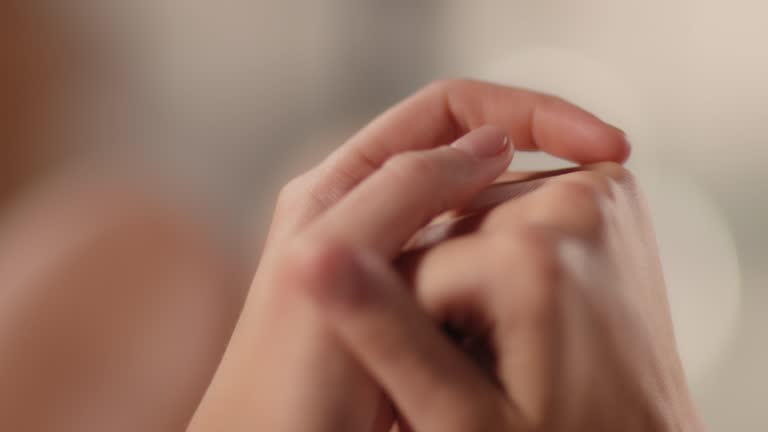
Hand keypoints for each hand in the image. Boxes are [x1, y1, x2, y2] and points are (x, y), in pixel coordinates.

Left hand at [188, 79, 628, 430]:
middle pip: (472, 165)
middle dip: (540, 167)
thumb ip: (402, 189)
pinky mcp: (422, 323)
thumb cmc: (284, 381)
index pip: (447, 112)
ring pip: (483, 223)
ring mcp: (400, 271)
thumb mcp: (330, 259)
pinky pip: (480, 280)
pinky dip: (516, 277)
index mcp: (345, 186)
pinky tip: (550, 301)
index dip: (526, 114)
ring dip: (534, 223)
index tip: (601, 142)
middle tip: (603, 200)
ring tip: (585, 254)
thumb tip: (492, 142)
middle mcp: (374, 218)